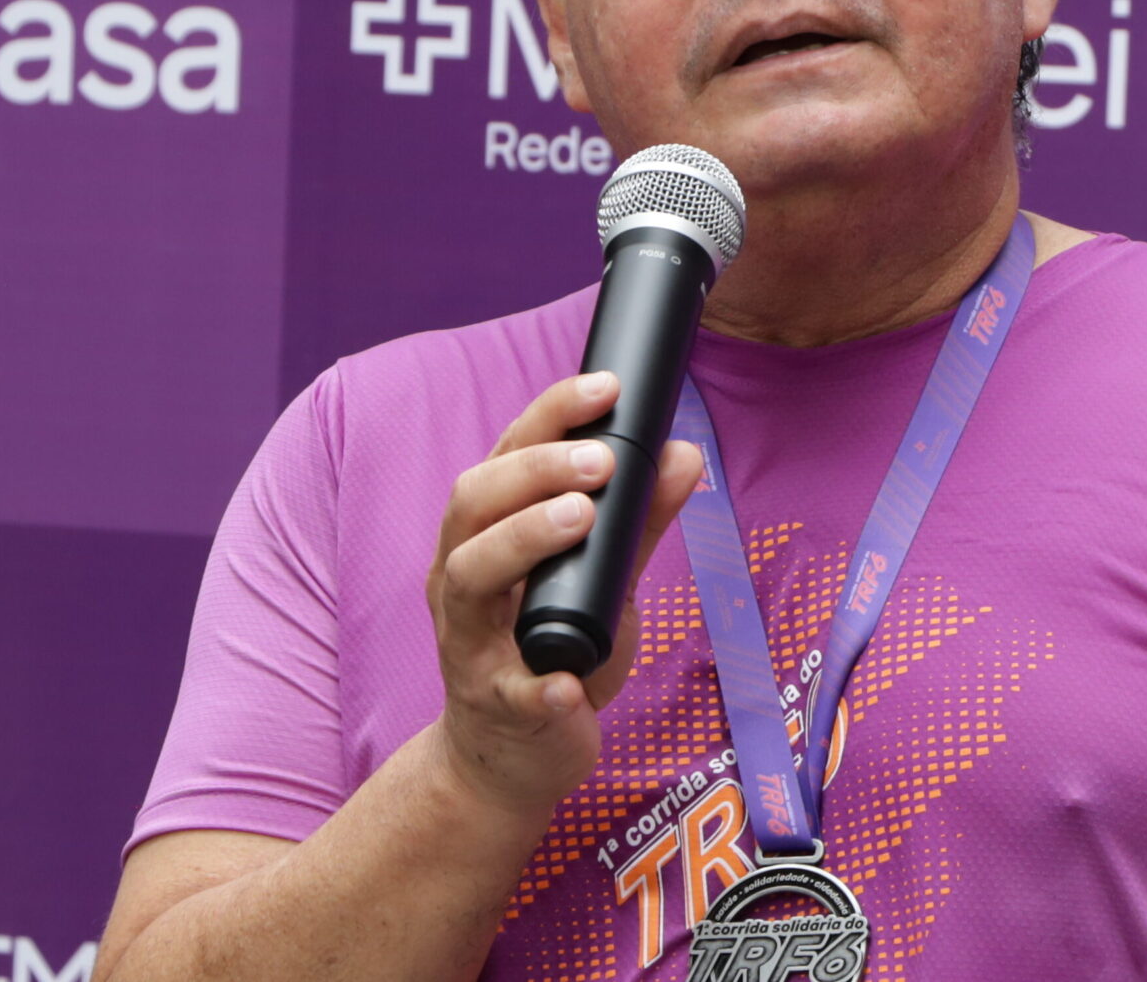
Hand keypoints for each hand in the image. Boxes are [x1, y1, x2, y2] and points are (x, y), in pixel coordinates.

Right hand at [425, 371, 704, 816]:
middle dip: (536, 470)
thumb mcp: (601, 581)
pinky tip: (566, 679)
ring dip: (521, 540)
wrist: (508, 759)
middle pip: (472, 505)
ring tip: (580, 518)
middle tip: (603, 459)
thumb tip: (683, 453)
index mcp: (485, 536)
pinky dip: (535, 684)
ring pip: (468, 578)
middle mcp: (463, 580)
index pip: (505, 457)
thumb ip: (638, 522)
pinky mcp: (495, 709)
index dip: (550, 416)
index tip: (605, 388)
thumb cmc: (552, 651)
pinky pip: (508, 694)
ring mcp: (470, 644)